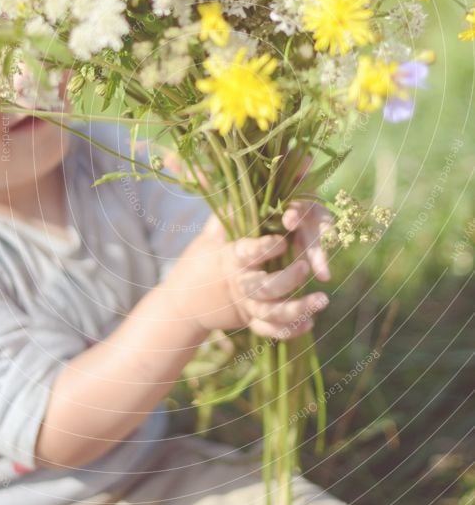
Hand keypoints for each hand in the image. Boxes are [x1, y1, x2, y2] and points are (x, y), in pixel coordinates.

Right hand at [163, 210, 330, 338]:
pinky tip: (310, 323)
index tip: (282, 238)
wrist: (182, 303)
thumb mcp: (212, 232)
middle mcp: (238, 284)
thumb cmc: (201, 259)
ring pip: (273, 312)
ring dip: (299, 308)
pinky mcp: (249, 322)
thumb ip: (233, 208)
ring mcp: (244, 306)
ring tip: (323, 300)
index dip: (264, 247)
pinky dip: (291, 329)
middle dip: (288, 278)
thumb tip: (243, 173)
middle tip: (308, 267)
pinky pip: (271, 331)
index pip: (247, 253)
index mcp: (228, 259)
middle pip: (265, 286)